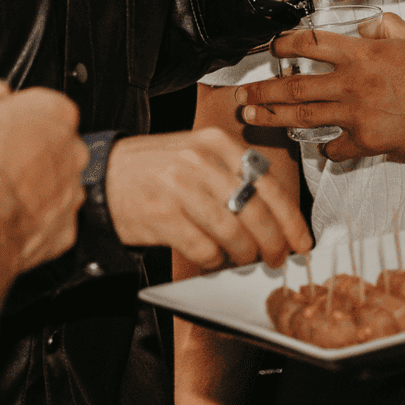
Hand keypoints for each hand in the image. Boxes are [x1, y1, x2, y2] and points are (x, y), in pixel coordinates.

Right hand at [0, 81, 85, 274]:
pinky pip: (50, 218)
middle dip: (27, 148)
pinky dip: (32, 218)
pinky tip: (7, 215)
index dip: (14, 113)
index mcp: (57, 112)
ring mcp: (73, 191)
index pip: (42, 104)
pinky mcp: (65, 227)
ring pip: (54, 182)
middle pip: (53, 143)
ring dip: (32, 183)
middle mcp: (75, 150)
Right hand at [107, 129, 311, 269]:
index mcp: (217, 144)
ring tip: (242, 258)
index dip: (291, 219)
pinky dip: (214, 260)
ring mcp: (180, 189)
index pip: (269, 185)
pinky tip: (213, 258)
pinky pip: (204, 248)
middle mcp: (201, 163)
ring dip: (244, 254)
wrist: (103, 174)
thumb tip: (275, 215)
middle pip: (256, 212)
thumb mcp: (198, 154)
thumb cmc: (156, 168)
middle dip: (273, 243)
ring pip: (233, 233)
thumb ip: (235, 176)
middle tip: (276, 257)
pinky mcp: (162, 216)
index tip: (300, 241)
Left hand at [236, 13, 404, 161]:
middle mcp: (353, 84)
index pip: (309, 44)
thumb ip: (378, 27)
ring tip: (252, 118)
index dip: (284, 45)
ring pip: (304, 118)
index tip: (271, 48)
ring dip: (273, 118)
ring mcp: (358, 115)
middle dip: (263, 91)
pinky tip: (321, 147)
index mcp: (361, 53)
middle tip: (242, 95)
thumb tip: (360, 29)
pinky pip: (336, 147)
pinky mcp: (369, 142)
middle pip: (294, 87)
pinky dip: (327, 148)